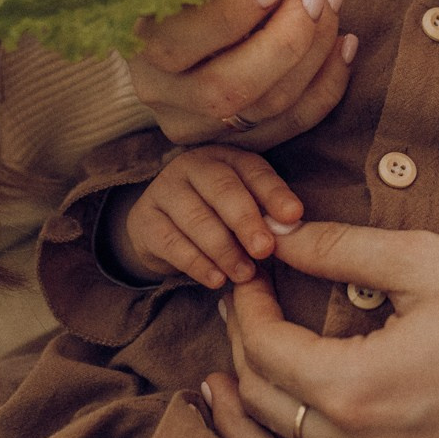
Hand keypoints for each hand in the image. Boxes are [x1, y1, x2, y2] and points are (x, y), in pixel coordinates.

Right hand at [112, 146, 303, 287]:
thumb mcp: (243, 209)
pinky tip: (216, 280)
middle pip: (222, 189)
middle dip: (246, 221)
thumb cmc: (217, 217)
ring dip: (224, 249)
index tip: (294, 216)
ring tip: (244, 274)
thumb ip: (266, 216)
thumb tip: (291, 231)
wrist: (161, 229)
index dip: (274, 193)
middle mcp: (193, 166)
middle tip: (265, 249)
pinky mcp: (144, 220)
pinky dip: (197, 264)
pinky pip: (172, 243)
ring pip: (196, 218)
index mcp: (226, 157)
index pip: (253, 170)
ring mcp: (165, 190)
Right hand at [127, 0, 354, 149]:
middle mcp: (160, 92)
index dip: (234, 13)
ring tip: (333, 5)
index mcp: (139, 42)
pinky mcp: (233, 141)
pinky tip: (345, 43)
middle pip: (228, 88)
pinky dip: (327, 85)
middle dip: (286, 40)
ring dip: (314, 55)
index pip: (180, 40)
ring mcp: (196, 124)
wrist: (174, 18)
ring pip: (266, 107)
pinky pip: (291, 124)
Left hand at [202, 222, 438, 437]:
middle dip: (241, 354)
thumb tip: (279, 237)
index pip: (266, 350)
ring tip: (222, 396)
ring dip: (242, 432)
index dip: (246, 308)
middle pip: (265, 407)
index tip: (250, 280)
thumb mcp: (426, 261)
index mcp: (359, 389)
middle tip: (238, 319)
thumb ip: (340, 249)